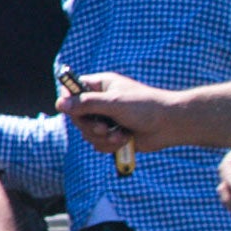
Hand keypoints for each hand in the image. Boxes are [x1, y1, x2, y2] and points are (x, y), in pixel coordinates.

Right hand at [54, 71, 177, 153]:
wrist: (170, 125)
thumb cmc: (145, 107)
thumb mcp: (113, 103)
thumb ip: (86, 104)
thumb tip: (60, 104)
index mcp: (100, 86)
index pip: (72, 90)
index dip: (68, 100)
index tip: (70, 110)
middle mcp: (100, 102)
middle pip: (76, 117)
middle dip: (90, 126)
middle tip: (104, 127)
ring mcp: (106, 119)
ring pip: (87, 133)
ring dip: (103, 137)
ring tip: (120, 134)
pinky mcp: (112, 134)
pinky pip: (98, 144)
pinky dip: (110, 144)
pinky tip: (125, 139)